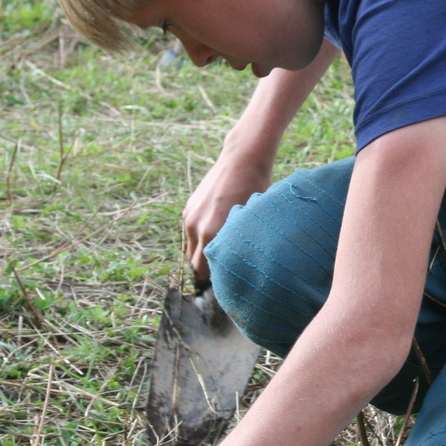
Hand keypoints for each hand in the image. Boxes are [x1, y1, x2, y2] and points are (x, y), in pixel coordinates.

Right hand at [184, 144, 273, 281]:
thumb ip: (242, 245)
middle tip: (224, 276)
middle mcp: (196, 228)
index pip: (205, 273)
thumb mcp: (253, 222)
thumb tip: (245, 266)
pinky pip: (192, 233)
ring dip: (202, 255)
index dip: (216, 282)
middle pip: (195, 265)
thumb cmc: (256, 190)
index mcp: (212, 234)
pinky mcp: (188, 209)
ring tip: (220, 256)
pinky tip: (217, 235)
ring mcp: (190, 218)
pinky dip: (201, 238)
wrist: (242, 159)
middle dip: (207, 273)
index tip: (226, 285)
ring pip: (191, 249)